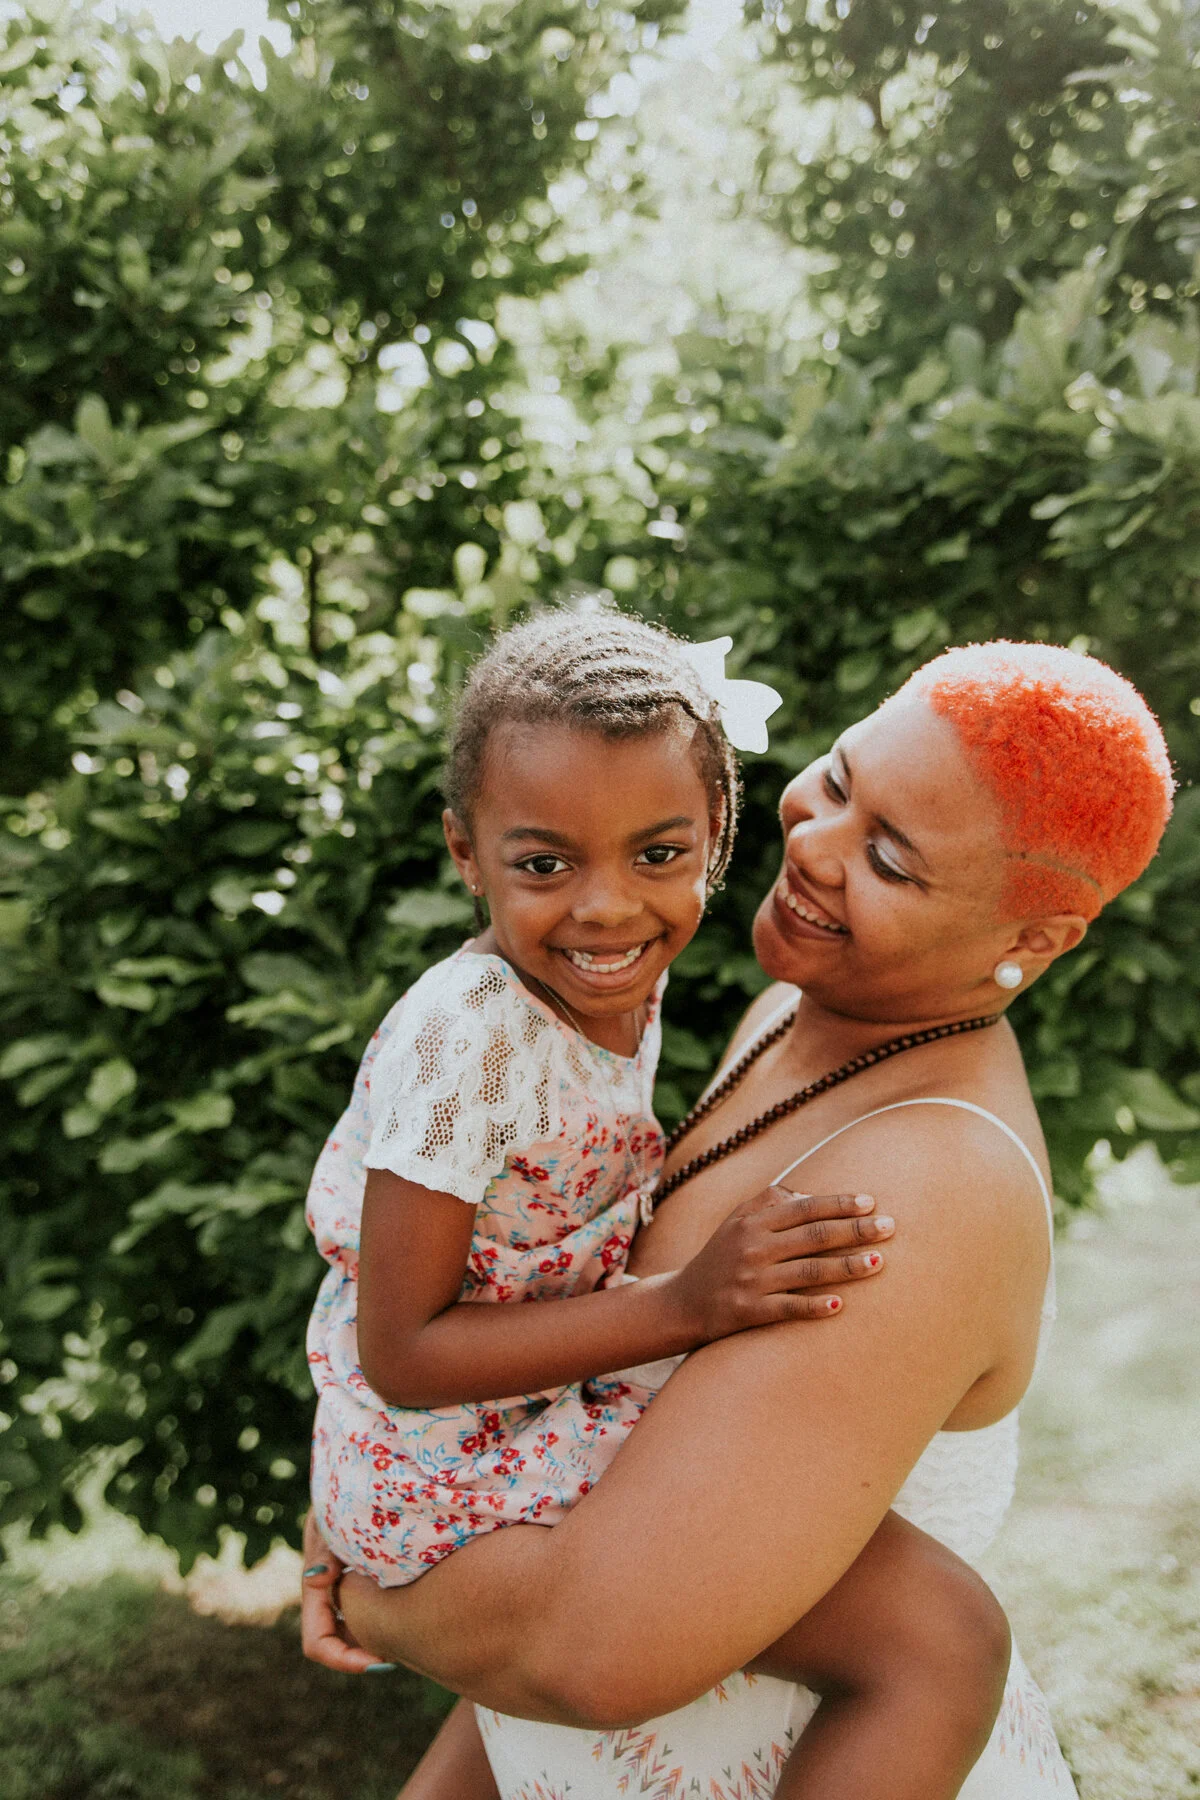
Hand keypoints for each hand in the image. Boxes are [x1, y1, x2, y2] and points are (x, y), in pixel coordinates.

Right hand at [300, 1509, 394, 1674]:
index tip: (378, 1661)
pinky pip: (365, 1609)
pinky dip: (380, 1619)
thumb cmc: (347, 1493)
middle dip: (362, 1654)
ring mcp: (342, 1584)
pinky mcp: (359, 1574)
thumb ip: (325, 1548)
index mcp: (315, 1583)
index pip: (317, 1642)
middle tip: (397, 1658)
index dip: (342, 1659)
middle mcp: (326, 1590)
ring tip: (407, 1640)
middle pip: (336, 1643)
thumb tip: (316, 1580)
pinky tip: (410, 1614)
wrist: (361, 1473)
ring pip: (352, 1629)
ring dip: (372, 1639)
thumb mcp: (333, 1519)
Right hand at [666, 1187, 892, 1342]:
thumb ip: (769, 1202)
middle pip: (813, 1236)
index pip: (804, 1208)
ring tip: (880, 1262)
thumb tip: (810, 1194)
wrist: (682, 1302)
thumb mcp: (737, 1221)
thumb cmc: (721, 1257)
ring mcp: (751, 1280)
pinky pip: (787, 1308)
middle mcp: (753, 1247)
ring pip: (809, 1271)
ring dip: (847, 1267)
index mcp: (753, 1221)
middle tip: (891, 1228)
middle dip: (855, 1230)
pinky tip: (840, 1306)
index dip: (839, 1204)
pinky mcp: (748, 1311)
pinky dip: (814, 1306)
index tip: (871, 1203)